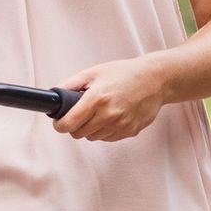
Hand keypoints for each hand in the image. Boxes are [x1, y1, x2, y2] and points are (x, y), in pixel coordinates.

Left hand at [52, 56, 168, 141]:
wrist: (155, 80)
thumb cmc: (123, 73)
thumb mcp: (92, 73)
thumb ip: (70, 85)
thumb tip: (54, 96)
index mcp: (97, 99)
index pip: (69, 124)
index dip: (60, 125)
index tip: (59, 123)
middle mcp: (109, 114)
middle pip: (79, 134)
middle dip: (74, 126)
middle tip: (78, 115)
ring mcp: (122, 124)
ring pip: (93, 137)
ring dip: (90, 129)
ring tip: (96, 114)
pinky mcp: (131, 131)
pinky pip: (108, 138)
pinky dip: (104, 131)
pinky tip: (109, 117)